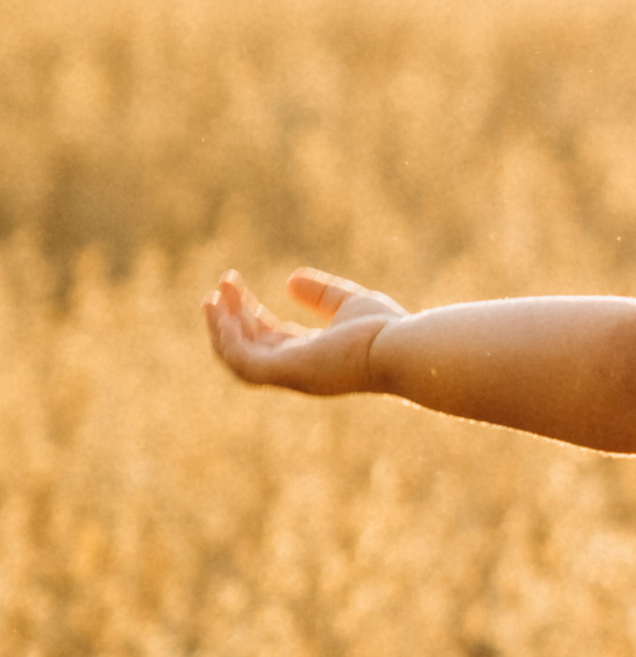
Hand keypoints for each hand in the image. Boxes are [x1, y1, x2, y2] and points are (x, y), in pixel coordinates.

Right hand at [204, 265, 407, 396]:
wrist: (404, 347)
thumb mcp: (350, 304)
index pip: (272, 339)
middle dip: (232, 317)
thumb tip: (289, 280)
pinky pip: (243, 361)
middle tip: (221, 285)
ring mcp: (291, 375)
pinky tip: (220, 311)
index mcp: (314, 356)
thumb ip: (322, 295)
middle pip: (253, 345)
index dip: (250, 314)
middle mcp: (298, 370)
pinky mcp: (287, 372)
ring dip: (221, 329)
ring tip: (211, 298)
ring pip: (241, 358)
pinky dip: (227, 339)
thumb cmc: (387, 330)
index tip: (235, 286)